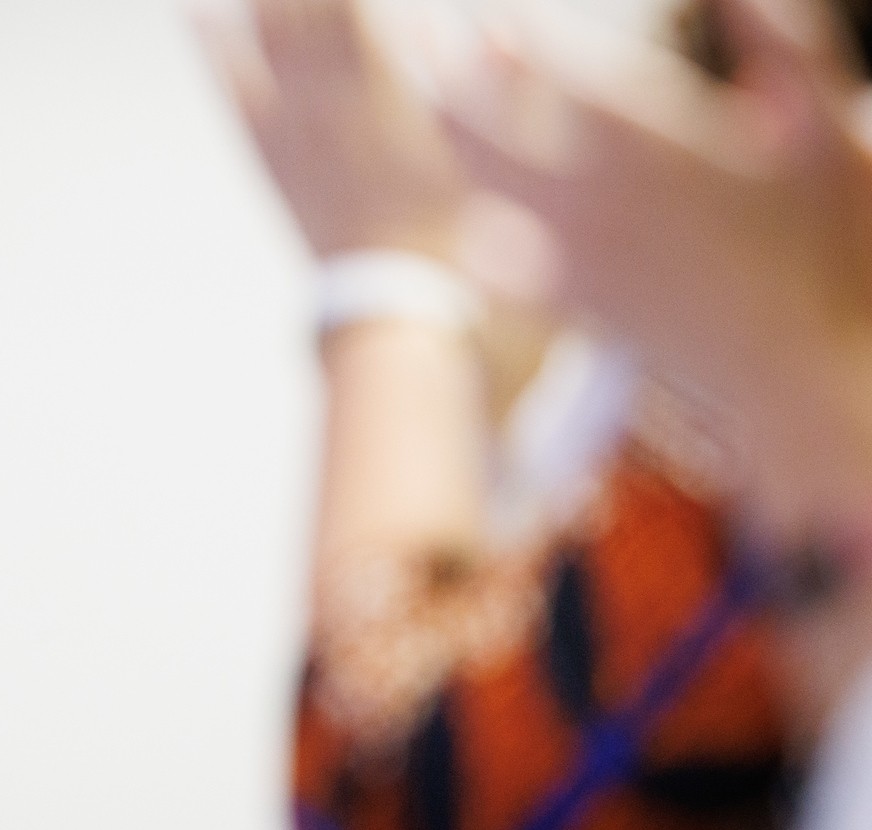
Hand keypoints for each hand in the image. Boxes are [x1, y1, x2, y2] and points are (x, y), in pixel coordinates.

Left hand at [200, 0, 466, 256]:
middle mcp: (331, 101)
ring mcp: (297, 131)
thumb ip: (473, 79)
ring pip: (265, 35)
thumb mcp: (480, 144)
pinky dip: (212, 49)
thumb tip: (456, 24)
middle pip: (302, 6)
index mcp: (385, 90)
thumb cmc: (461, 229)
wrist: (398, 309)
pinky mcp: (276, 161)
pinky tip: (191, 14)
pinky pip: (235, 95)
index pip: (351, 4)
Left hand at [429, 0, 871, 527]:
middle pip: (482, 123)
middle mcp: (591, 196)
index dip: (505, 36)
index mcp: (649, 140)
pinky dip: (479, 223)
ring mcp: (573, 255)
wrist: (815, 374)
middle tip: (418, 32)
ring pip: (481, 186)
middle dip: (443, 68)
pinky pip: (496, 259)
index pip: (547, 68)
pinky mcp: (574, 304)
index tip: (484, 13)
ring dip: (453, 135)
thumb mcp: (829, 127)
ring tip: (431, 95)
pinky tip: (477, 208)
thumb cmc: (837, 244)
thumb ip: (782, 40)